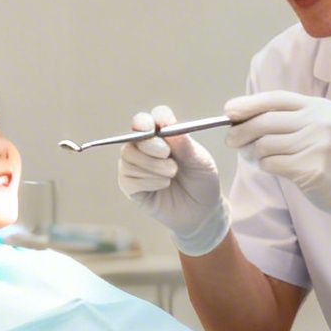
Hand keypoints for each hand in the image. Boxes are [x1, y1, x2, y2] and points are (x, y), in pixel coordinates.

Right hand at [116, 105, 230, 255]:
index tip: (160, 125)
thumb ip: (185, 144)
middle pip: (135, 134)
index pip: (150, 118)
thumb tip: (167, 126)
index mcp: (164, 134)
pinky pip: (128, 176)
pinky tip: (162, 186)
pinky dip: (148, 181)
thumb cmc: (202, 182)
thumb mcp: (200, 161)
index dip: (151, 119)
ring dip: (153, 167)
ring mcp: (135, 164)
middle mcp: (146, 146)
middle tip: (168, 155)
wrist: (201, 212)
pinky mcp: (130, 184)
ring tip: (172, 175)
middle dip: (152, 145)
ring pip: (129, 155)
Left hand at [224, 91, 330, 235]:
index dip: (249, 104)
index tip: (229, 111)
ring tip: (256, 157)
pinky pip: (272, 164)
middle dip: (242, 131)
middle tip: (231, 140)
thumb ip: (286, 121)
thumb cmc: (329, 159)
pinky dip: (265, 166)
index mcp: (319, 107)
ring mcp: (318, 144)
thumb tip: (241, 119)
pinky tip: (271, 167)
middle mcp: (319, 121)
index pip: (276, 99)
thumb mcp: (316, 130)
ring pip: (265, 144)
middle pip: (266, 121)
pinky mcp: (313, 168)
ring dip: (254, 153)